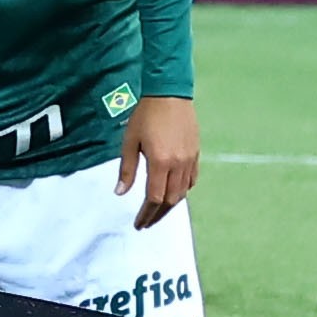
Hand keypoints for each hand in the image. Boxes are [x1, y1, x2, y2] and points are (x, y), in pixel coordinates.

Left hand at [115, 96, 200, 227]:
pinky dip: (182, 191)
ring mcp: (190, 160)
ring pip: (183, 192)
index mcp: (160, 162)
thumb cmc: (145, 115)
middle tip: (146, 223)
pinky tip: (173, 194)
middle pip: (170, 200)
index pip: (154, 198)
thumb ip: (126, 169)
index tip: (138, 223)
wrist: (169, 94)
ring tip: (157, 213)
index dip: (146, 214)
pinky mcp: (196, 154)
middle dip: (157, 215)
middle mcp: (178, 164)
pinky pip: (191, 180)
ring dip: (170, 206)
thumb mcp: (130, 141)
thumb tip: (120, 193)